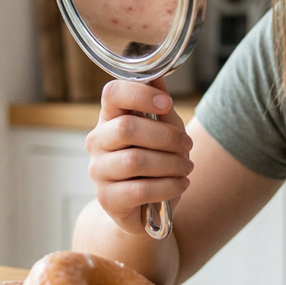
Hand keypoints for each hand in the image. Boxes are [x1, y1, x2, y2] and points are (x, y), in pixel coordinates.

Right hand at [84, 78, 194, 235]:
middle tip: (187, 146)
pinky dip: (168, 186)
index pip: (112, 93)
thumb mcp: (165, 130)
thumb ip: (160, 107)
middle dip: (166, 137)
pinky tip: (181, 184)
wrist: (146, 208)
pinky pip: (140, 190)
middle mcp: (97, 141)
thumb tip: (157, 76)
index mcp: (110, 117)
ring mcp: (98, 171)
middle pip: (127, 128)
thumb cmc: (156, 161)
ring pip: (135, 160)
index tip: (166, 104)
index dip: (140, 94)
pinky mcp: (107, 198)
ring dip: (171, 163)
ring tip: (187, 168)